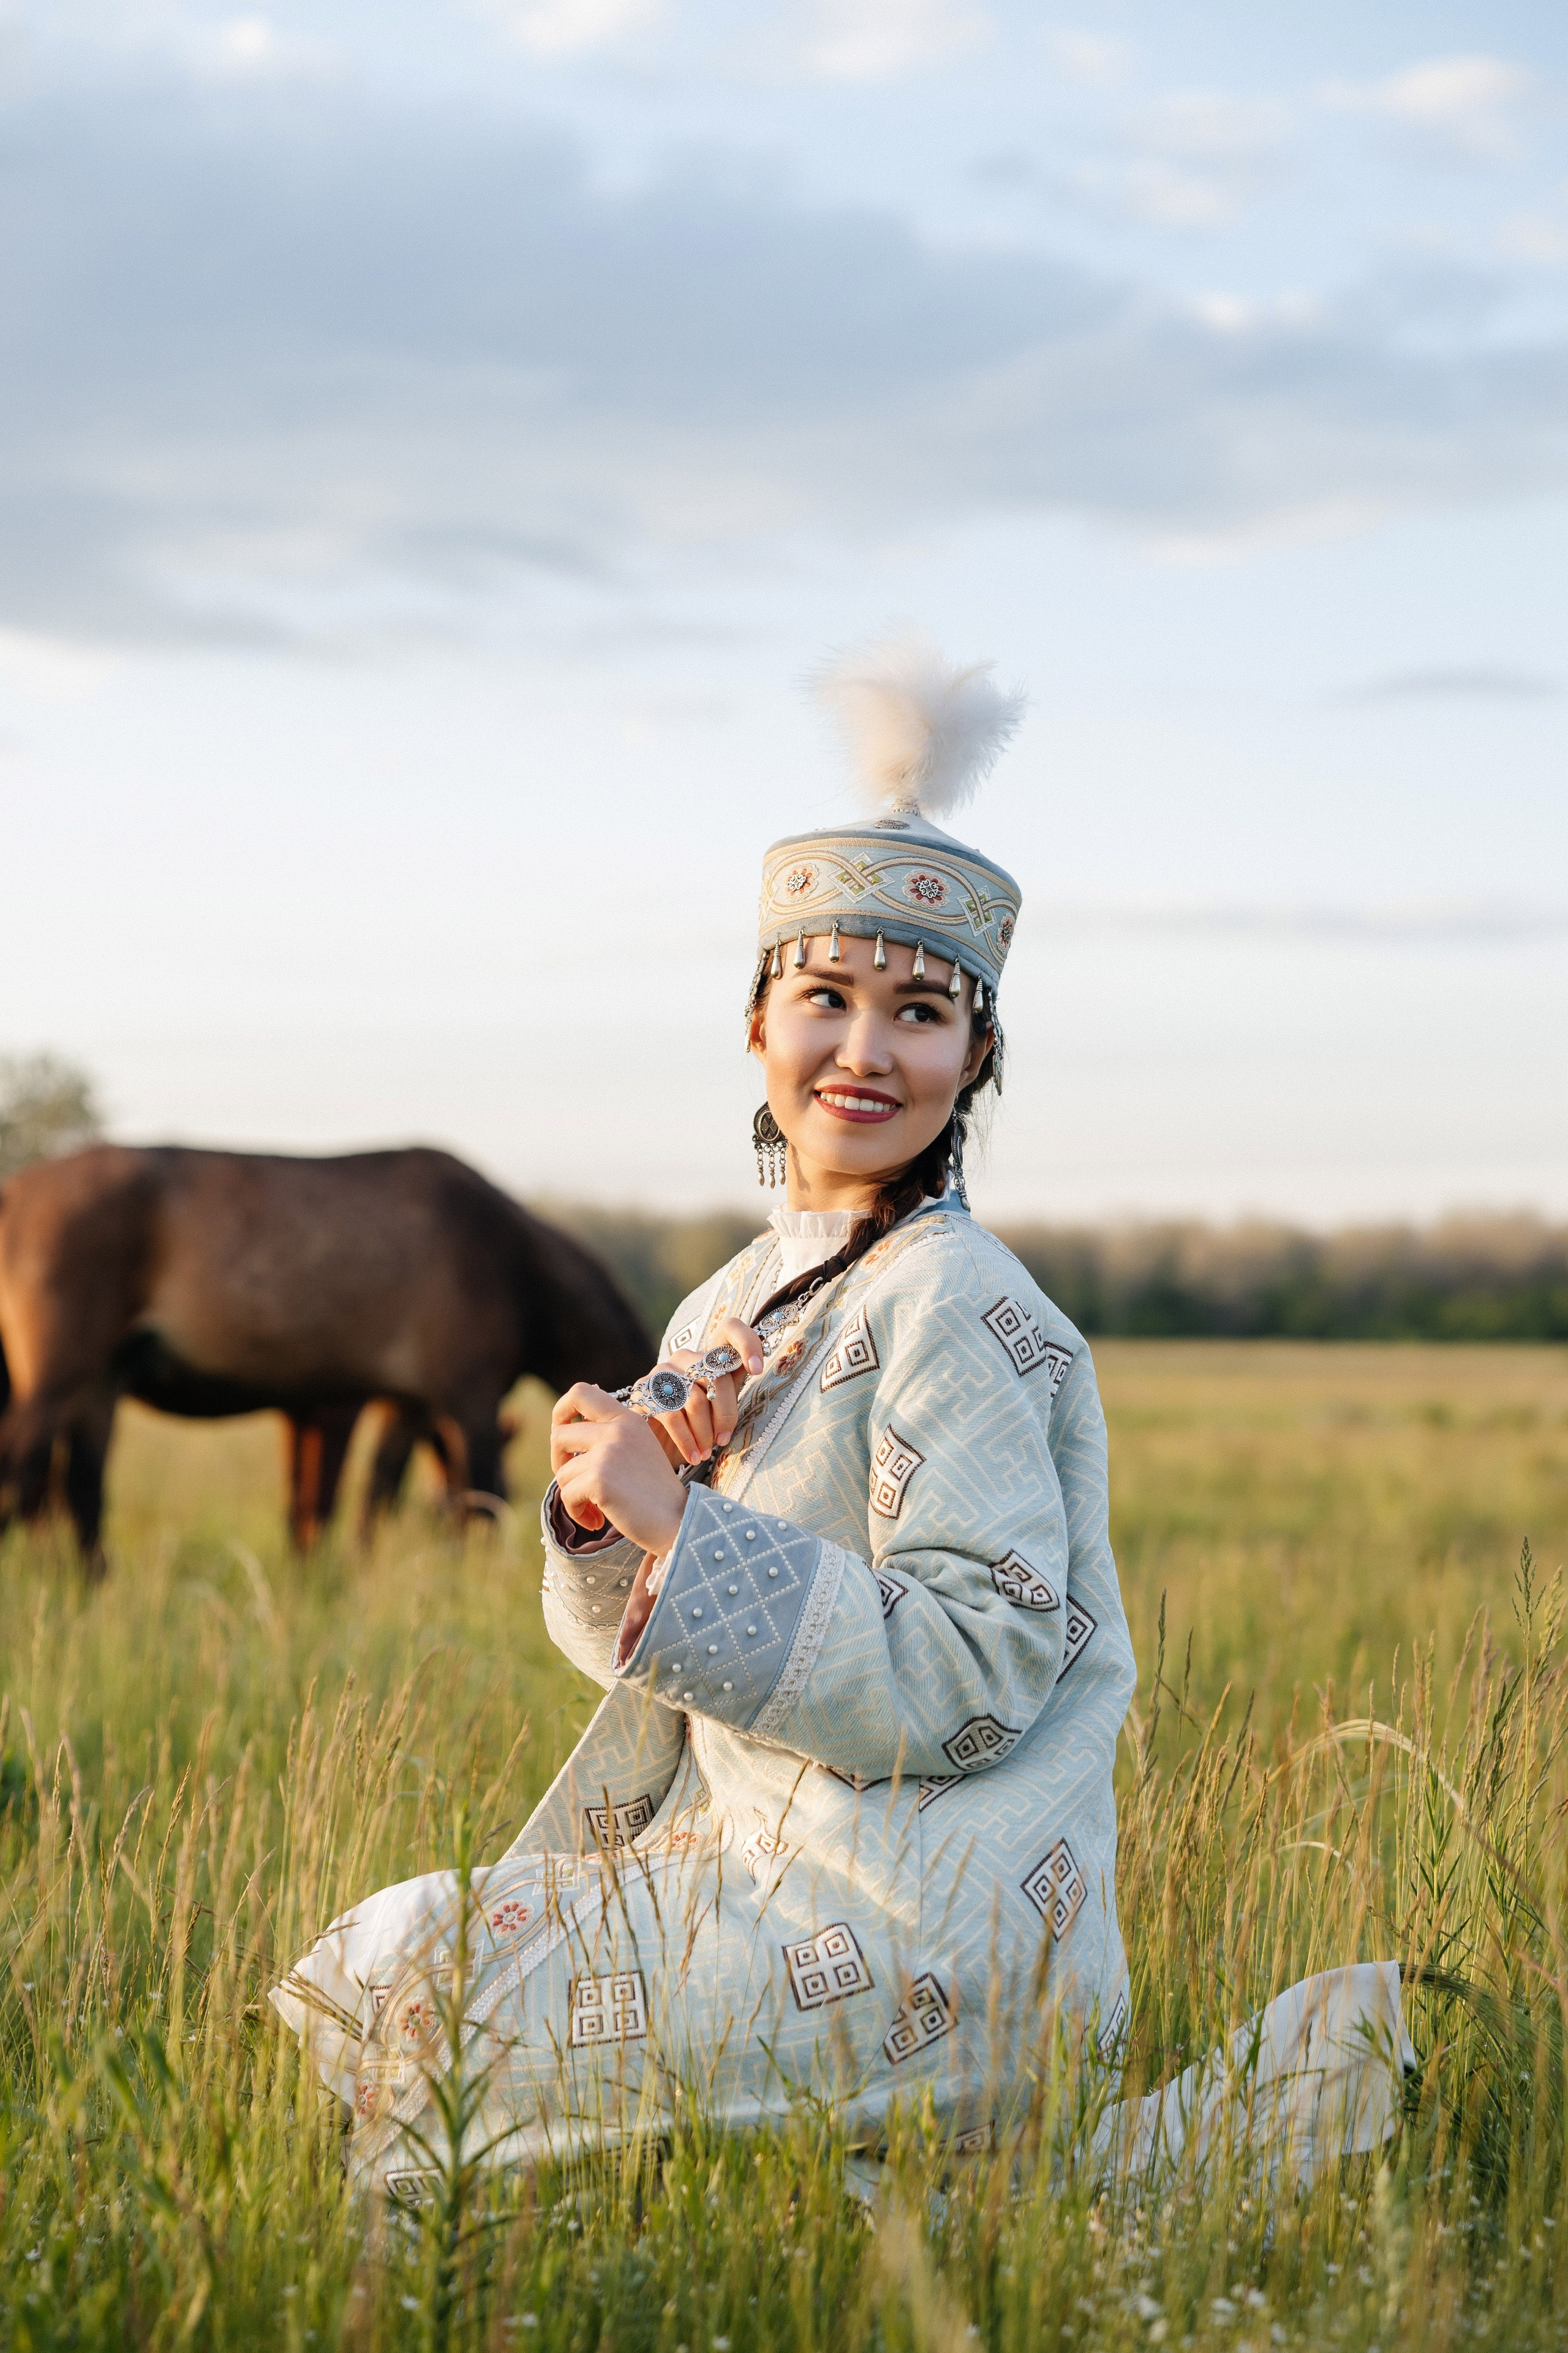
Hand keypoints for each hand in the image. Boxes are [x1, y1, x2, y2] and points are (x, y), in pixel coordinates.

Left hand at [550, 1384, 688, 1554]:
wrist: (679, 1521)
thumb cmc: (655, 1492)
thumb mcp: (637, 1449)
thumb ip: (609, 1432)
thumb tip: (564, 1422)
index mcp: (627, 1418)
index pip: (580, 1392)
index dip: (561, 1412)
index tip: (565, 1438)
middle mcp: (618, 1429)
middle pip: (559, 1434)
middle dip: (559, 1462)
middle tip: (575, 1483)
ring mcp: (608, 1453)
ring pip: (562, 1472)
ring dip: (572, 1495)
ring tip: (595, 1510)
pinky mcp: (599, 1479)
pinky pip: (567, 1495)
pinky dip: (577, 1512)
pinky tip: (596, 1521)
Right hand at [646, 1317, 764, 1468]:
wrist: (654, 1446)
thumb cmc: (694, 1427)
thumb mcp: (718, 1407)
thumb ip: (732, 1386)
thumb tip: (755, 1367)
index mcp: (709, 1356)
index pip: (729, 1329)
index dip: (747, 1342)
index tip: (757, 1369)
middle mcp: (686, 1357)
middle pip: (717, 1377)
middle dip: (725, 1415)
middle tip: (723, 1440)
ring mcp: (663, 1370)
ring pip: (696, 1399)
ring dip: (705, 1432)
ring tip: (707, 1453)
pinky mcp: (644, 1390)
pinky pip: (673, 1415)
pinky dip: (687, 1440)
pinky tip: (694, 1456)